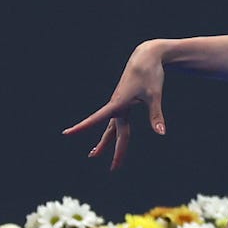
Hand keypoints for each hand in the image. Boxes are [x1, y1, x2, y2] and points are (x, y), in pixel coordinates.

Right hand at [63, 41, 168, 168]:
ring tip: (94, 154)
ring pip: (113, 128)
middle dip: (113, 151)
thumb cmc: (150, 74)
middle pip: (114, 133)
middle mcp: (116, 106)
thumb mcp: (154, 95)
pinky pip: (117, 121)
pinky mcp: (124, 103)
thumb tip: (161, 133)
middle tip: (113, 170)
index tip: (66, 133)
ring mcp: (119, 105)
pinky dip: (116, 132)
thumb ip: (156, 115)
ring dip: (107, 143)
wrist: (146, 57)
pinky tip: (113, 138)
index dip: (82, 127)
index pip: (98, 119)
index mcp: (118, 104)